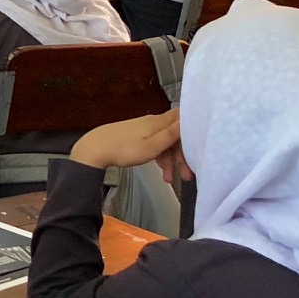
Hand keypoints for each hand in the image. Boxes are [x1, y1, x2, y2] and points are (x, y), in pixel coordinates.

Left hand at [70, 110, 186, 178]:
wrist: (95, 149)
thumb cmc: (124, 149)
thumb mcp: (152, 146)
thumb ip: (171, 134)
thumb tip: (189, 118)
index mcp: (159, 122)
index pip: (183, 117)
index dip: (195, 126)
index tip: (203, 140)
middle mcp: (154, 123)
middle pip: (176, 135)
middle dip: (183, 154)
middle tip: (188, 174)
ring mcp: (145, 129)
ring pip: (165, 143)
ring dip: (171, 160)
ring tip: (171, 179)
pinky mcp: (137, 137)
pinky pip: (155, 146)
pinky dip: (160, 158)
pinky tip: (162, 173)